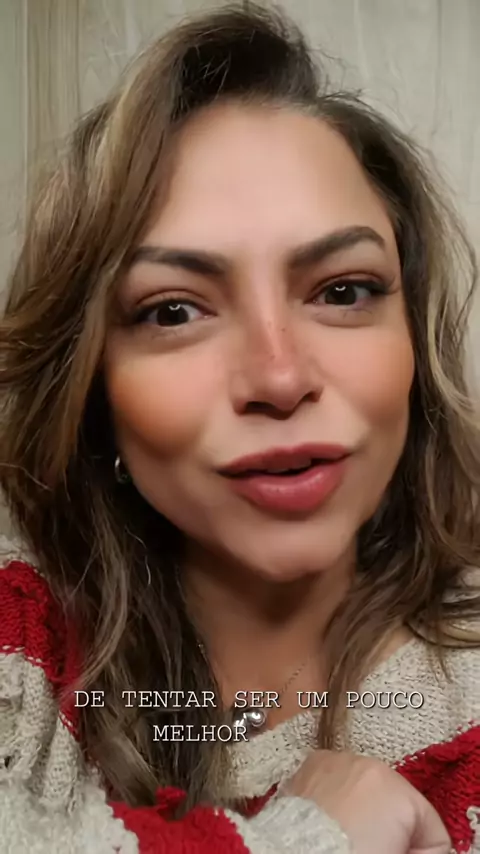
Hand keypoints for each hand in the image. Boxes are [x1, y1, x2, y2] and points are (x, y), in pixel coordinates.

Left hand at [283, 750, 450, 853]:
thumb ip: (424, 850)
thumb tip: (423, 848)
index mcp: (397, 789)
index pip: (431, 828)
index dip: (420, 851)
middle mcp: (368, 764)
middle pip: (397, 803)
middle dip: (390, 827)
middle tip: (371, 848)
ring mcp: (336, 761)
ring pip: (365, 789)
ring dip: (363, 809)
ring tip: (347, 838)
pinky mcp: (309, 765)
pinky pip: (336, 781)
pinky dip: (336, 798)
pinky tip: (328, 822)